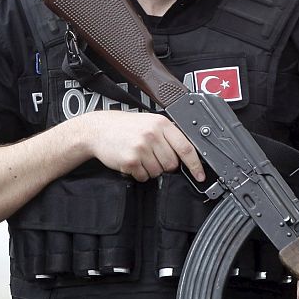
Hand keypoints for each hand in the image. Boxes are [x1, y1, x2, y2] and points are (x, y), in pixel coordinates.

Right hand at [79, 111, 206, 183]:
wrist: (98, 130)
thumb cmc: (125, 126)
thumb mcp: (149, 122)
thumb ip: (167, 134)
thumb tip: (187, 153)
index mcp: (161, 124)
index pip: (186, 147)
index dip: (195, 164)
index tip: (200, 175)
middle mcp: (152, 135)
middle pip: (172, 164)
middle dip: (164, 165)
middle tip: (152, 156)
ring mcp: (141, 148)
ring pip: (158, 172)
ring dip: (150, 169)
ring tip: (140, 157)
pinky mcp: (131, 160)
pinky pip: (144, 176)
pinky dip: (139, 173)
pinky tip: (132, 162)